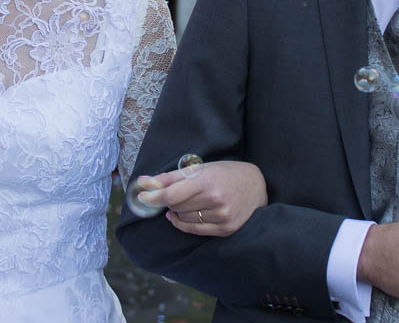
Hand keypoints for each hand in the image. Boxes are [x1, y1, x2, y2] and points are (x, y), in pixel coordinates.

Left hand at [135, 161, 266, 237]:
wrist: (256, 186)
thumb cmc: (224, 173)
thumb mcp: (199, 168)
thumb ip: (169, 177)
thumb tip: (143, 182)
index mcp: (207, 181)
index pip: (172, 195)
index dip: (154, 197)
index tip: (142, 197)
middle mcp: (215, 200)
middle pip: (176, 207)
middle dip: (171, 200)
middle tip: (179, 192)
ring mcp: (221, 217)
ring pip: (183, 219)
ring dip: (179, 211)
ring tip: (191, 200)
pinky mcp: (225, 229)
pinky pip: (193, 230)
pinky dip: (183, 223)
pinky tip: (182, 215)